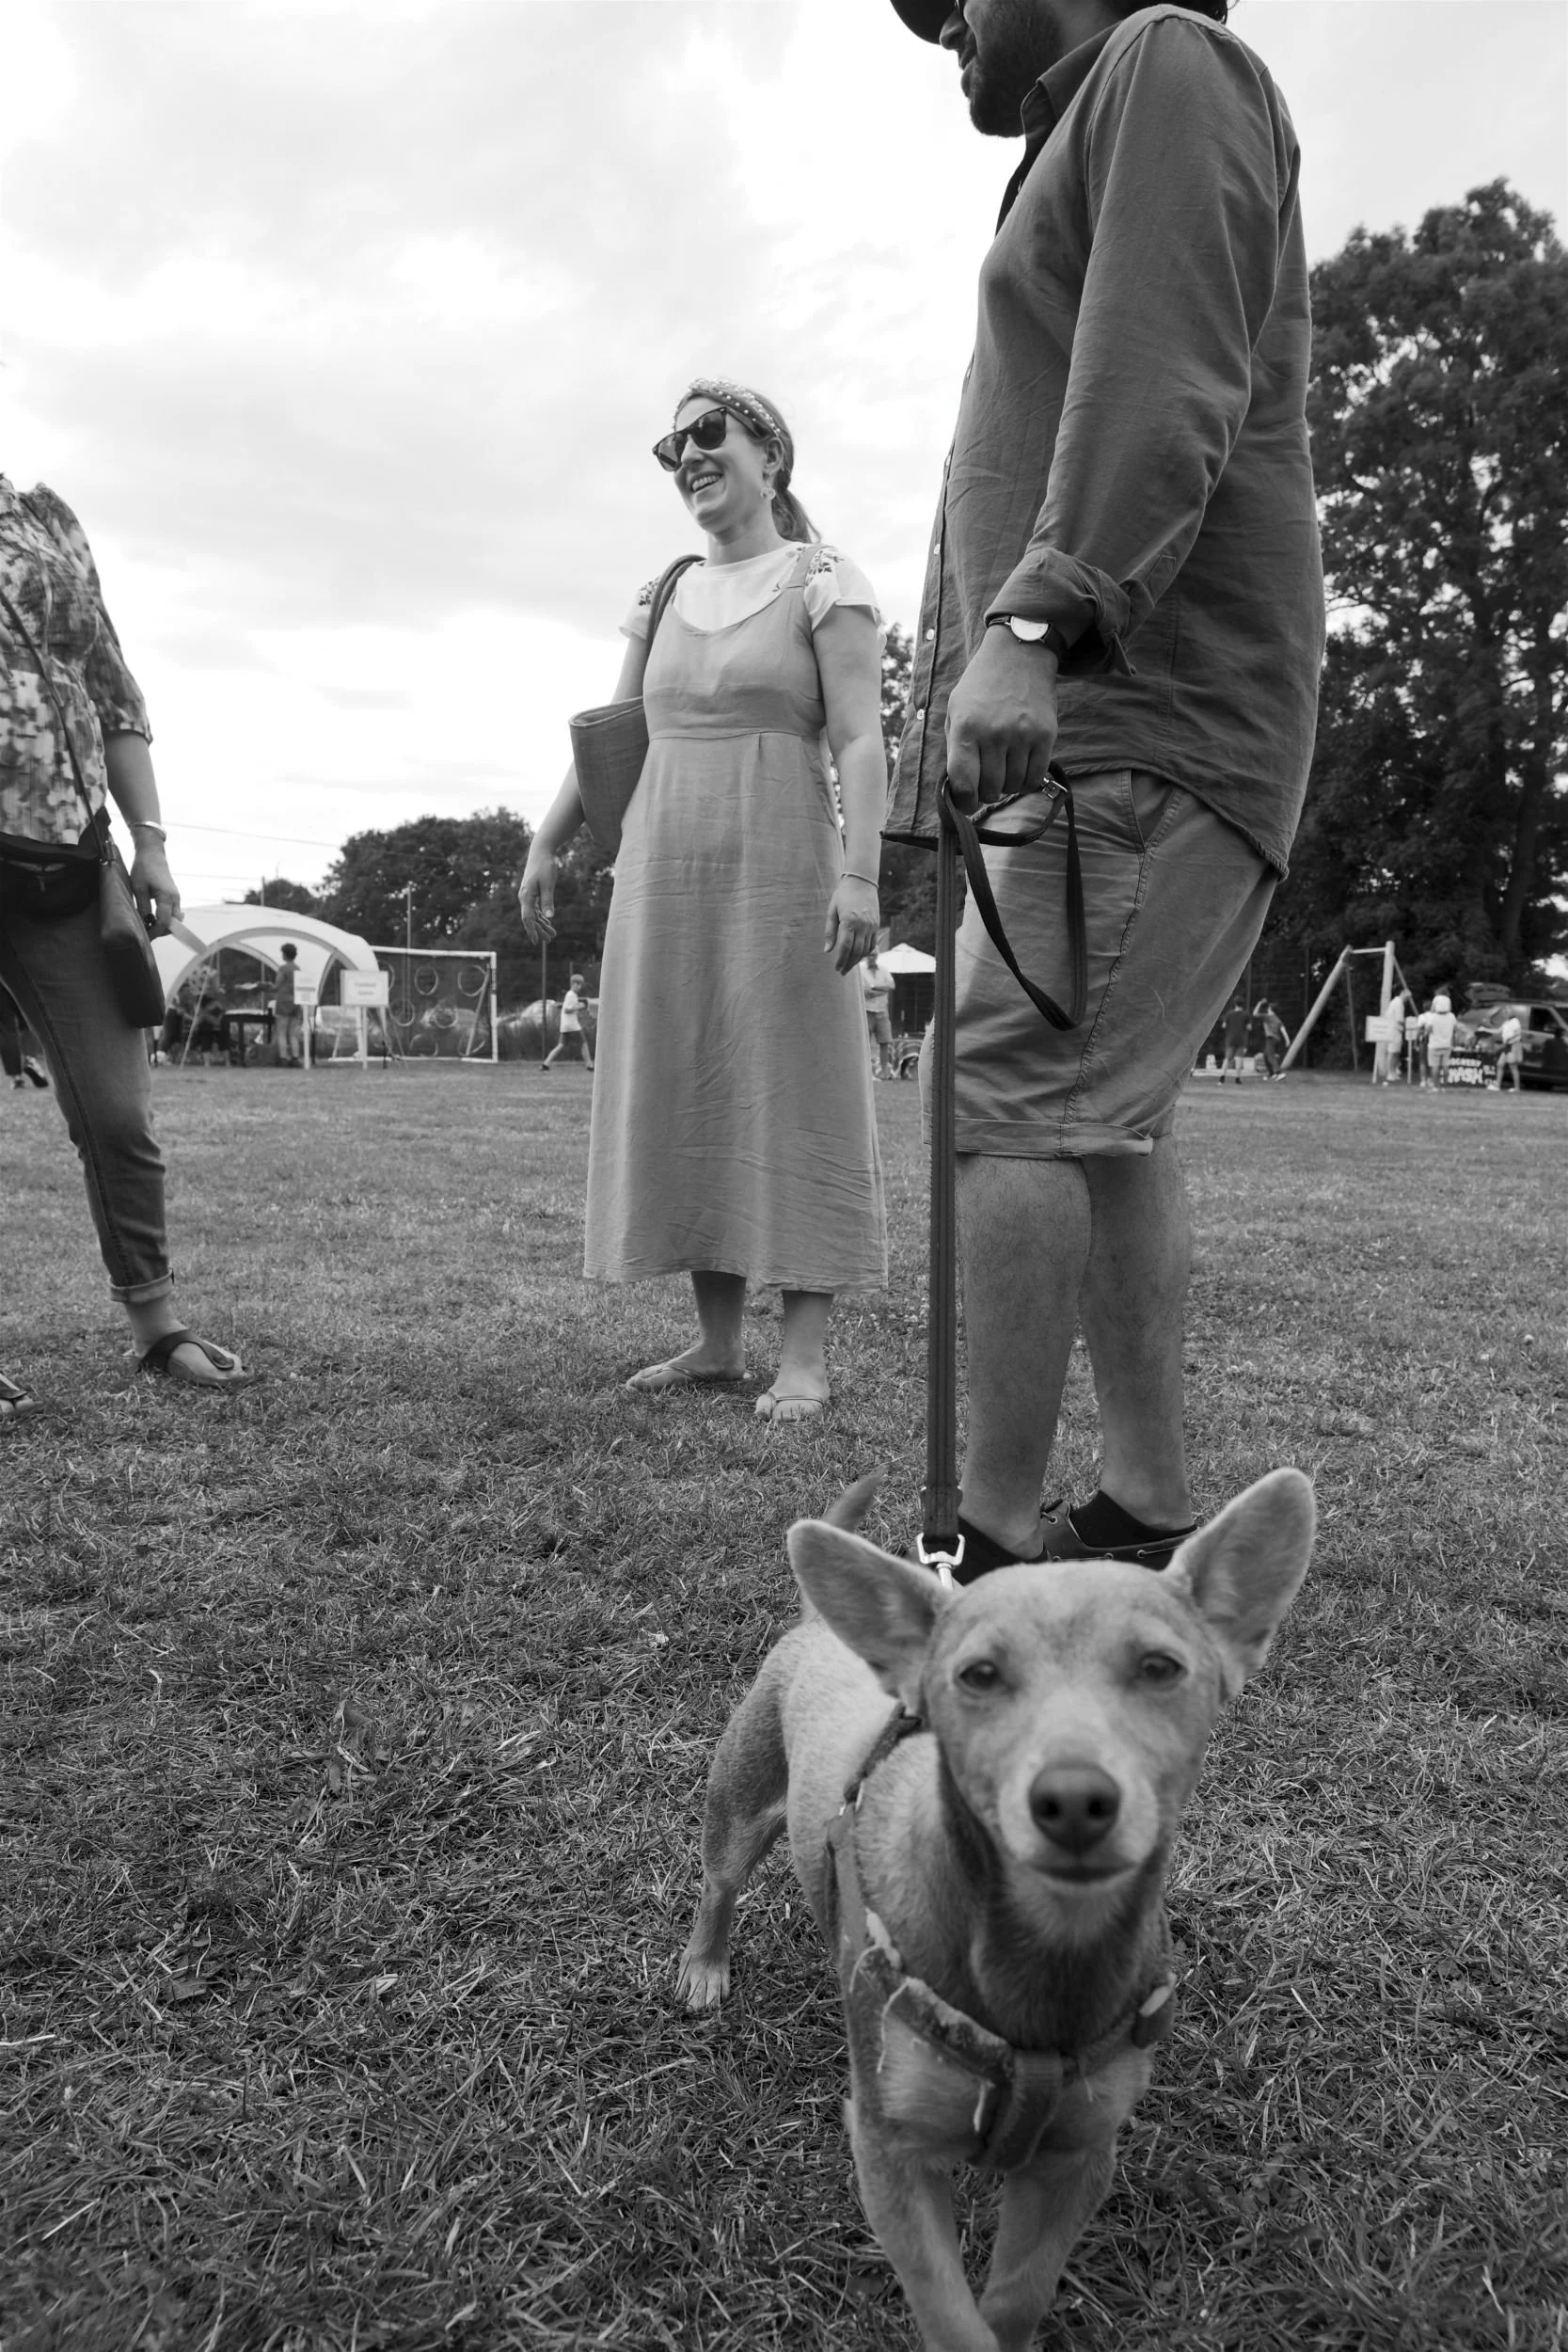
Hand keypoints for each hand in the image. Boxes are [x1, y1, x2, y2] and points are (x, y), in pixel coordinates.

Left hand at [129, 841, 180, 934]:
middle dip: (162, 931)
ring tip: (149, 925)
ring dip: (164, 925)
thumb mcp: (138, 888)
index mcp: (167, 897)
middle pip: (174, 924)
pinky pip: (173, 913)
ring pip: (175, 919)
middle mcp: (175, 899)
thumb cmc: (144, 868)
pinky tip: (153, 918)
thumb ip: (143, 907)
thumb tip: (144, 923)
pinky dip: (165, 919)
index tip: (145, 938)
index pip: (164, 922)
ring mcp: (176, 898)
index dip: (155, 932)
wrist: (152, 854)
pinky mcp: (174, 897)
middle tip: (147, 933)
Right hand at [519, 848, 557, 943]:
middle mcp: (524, 897)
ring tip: (552, 934)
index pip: (527, 918)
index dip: (532, 931)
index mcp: (526, 896)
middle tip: (550, 941)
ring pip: (533, 914)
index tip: (536, 942)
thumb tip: (549, 917)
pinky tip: (548, 921)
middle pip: (530, 919)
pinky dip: (541, 915)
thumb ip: (548, 900)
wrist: (541, 851)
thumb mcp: (548, 884)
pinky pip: (535, 907)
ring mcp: (528, 895)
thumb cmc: (544, 866)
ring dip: (542, 924)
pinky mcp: (532, 891)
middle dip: (539, 930)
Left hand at [824, 875, 879, 974]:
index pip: (845, 947)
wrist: (862, 882)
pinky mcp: (876, 925)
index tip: (837, 968)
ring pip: (866, 950)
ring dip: (857, 960)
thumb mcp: (832, 911)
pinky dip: (865, 952)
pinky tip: (858, 955)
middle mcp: (862, 925)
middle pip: (856, 952)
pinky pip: (872, 943)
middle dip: (849, 964)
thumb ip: (830, 931)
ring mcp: (871, 926)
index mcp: (849, 922)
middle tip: (842, 971)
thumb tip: (827, 950)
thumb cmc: (843, 895)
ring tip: (849, 965)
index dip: (841, 960)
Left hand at [944, 629, 1059, 809]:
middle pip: (990, 789)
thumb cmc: (982, 686)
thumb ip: (955, 748)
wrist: (1019, 655)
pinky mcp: (1046, 735)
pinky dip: (1026, 782)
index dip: (963, 801)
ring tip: (1003, 770)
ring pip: (1013, 786)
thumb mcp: (956, 710)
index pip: (963, 782)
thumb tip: (959, 788)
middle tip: (986, 782)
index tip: (966, 803)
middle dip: (986, 792)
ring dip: (1007, 786)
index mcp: (966, 728)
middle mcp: (994, 734)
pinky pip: (1035, 777)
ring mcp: (1022, 735)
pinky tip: (1020, 770)